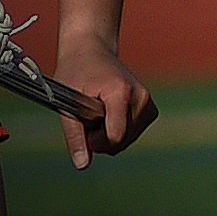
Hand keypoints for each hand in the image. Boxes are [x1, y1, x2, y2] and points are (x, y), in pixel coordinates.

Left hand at [53, 34, 157, 168]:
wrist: (92, 50)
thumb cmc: (76, 72)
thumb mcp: (67, 103)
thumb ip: (75, 135)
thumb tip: (83, 165)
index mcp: (121, 93)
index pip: (115, 137)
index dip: (96, 141)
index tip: (84, 126)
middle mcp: (141, 96)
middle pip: (122, 141)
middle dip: (101, 138)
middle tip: (89, 116)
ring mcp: (148, 100)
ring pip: (128, 140)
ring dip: (110, 135)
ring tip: (99, 113)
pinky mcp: (150, 106)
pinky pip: (134, 133)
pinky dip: (120, 131)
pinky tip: (110, 115)